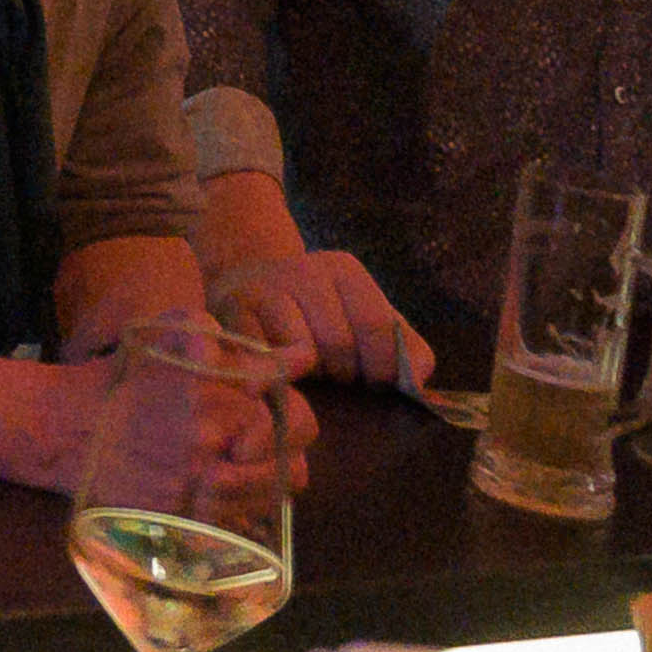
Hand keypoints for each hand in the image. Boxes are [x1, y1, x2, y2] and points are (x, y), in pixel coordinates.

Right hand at [208, 247, 430, 391]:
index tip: (376, 382)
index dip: (382, 366)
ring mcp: (264, 288)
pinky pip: (263, 358)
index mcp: (344, 270)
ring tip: (306, 372)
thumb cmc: (315, 313)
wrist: (246, 280)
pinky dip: (276, 377)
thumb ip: (401, 346)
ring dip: (308, 375)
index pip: (376, 325)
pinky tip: (279, 377)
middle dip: (341, 373)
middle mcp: (304, 269)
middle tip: (334, 376)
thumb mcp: (363, 318)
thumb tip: (420, 379)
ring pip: (300, 351)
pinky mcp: (231, 311)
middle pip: (338, 343)